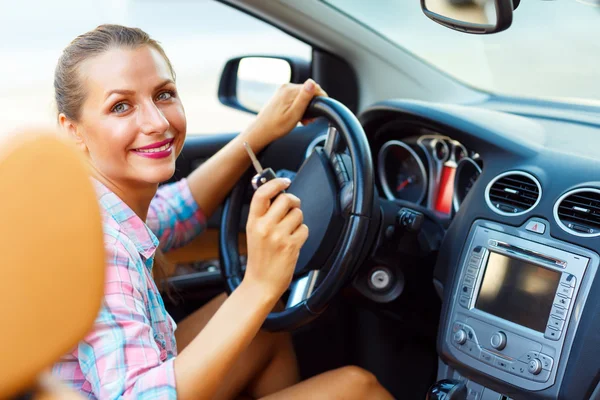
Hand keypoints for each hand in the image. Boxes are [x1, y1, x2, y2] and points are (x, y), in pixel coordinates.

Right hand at [243, 178, 308, 298]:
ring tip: (289, 231)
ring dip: (297, 220)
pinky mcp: (291, 245)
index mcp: (252, 221)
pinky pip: (304, 229)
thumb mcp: (253, 232)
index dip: (275, 183)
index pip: (262, 193)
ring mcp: (278, 236)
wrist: (261, 283)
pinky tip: (293, 242)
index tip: (284, 181)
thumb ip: (264, 214)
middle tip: (292, 208)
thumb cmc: (259, 258)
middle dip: (293, 202)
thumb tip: (279, 193)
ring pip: (298, 214)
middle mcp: (264, 227)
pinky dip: (302, 234)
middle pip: (286, 199)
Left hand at [247, 79, 327, 145]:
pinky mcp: (281, 95)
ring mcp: (283, 91)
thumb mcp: (294, 114)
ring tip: (304, 120)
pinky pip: (296, 98)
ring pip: (303, 95)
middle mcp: (286, 87)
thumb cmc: (277, 126)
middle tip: (311, 119)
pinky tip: (298, 117)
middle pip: (309, 91)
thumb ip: (304, 98)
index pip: (314, 87)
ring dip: (306, 107)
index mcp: (290, 90)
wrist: (261, 131)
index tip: (321, 110)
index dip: (321, 98)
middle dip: (313, 104)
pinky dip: (300, 106)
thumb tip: (312, 82)